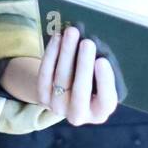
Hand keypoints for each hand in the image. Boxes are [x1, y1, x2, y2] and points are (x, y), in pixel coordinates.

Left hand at [0, 26, 118, 125]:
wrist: (67, 91)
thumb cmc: (92, 80)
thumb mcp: (102, 78)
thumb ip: (101, 65)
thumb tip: (91, 42)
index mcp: (100, 112)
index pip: (105, 100)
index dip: (104, 81)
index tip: (102, 60)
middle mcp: (79, 115)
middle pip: (81, 91)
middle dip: (84, 65)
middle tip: (87, 43)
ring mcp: (58, 108)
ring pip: (61, 80)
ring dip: (66, 53)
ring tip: (71, 32)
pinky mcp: (42, 98)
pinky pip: (45, 74)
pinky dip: (51, 54)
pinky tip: (57, 39)